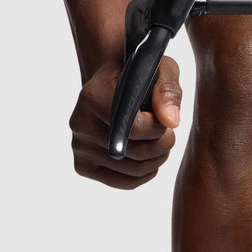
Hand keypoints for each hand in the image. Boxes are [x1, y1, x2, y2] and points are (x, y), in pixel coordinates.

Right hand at [69, 56, 181, 188]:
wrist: (113, 81)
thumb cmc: (140, 73)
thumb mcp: (160, 69)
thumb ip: (168, 91)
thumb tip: (171, 121)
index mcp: (94, 96)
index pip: (134, 128)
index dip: (158, 128)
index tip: (166, 117)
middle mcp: (80, 123)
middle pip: (134, 152)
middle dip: (162, 145)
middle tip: (169, 133)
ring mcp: (79, 146)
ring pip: (132, 170)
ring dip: (157, 160)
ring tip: (161, 142)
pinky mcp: (83, 165)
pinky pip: (123, 182)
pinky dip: (145, 174)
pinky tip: (150, 157)